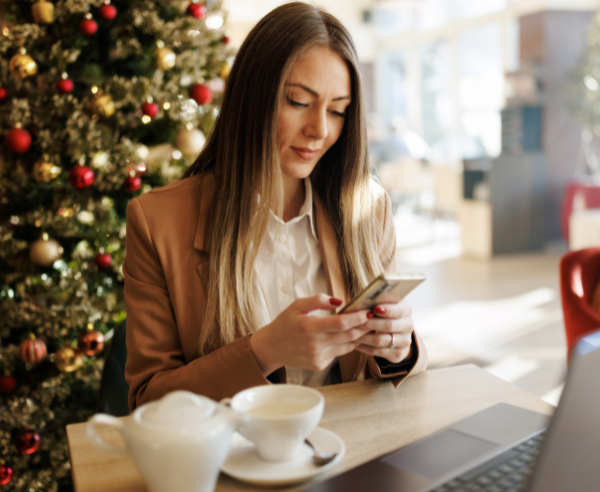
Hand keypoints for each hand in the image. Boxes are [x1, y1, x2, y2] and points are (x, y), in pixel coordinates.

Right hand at [249, 294, 371, 375]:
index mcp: (309, 327)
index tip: (368, 311)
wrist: (272, 348)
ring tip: (369, 326)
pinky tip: (353, 336)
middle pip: (348, 336)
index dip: (357, 318)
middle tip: (375, 318)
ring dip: (359, 336)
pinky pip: (339, 353)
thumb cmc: (285, 324)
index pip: (340, 323)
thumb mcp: (297, 305)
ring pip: (347, 346)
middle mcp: (315, 344)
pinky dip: (347, 344)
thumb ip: (318, 300)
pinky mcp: (320, 365)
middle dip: (364, 327)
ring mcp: (318, 357)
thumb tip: (339, 301)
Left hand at [354, 299, 413, 363]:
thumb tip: (361, 301)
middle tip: (355, 322)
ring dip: (364, 337)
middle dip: (370, 324)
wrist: (396, 333)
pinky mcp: (398, 354)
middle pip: (389, 326)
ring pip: (381, 340)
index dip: (387, 310)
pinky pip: (378, 352)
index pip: (399, 310)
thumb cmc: (384, 314)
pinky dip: (364, 347)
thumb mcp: (384, 305)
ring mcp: (404, 341)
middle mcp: (408, 326)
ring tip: (351, 333)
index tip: (375, 309)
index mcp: (406, 310)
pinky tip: (355, 343)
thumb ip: (376, 302)